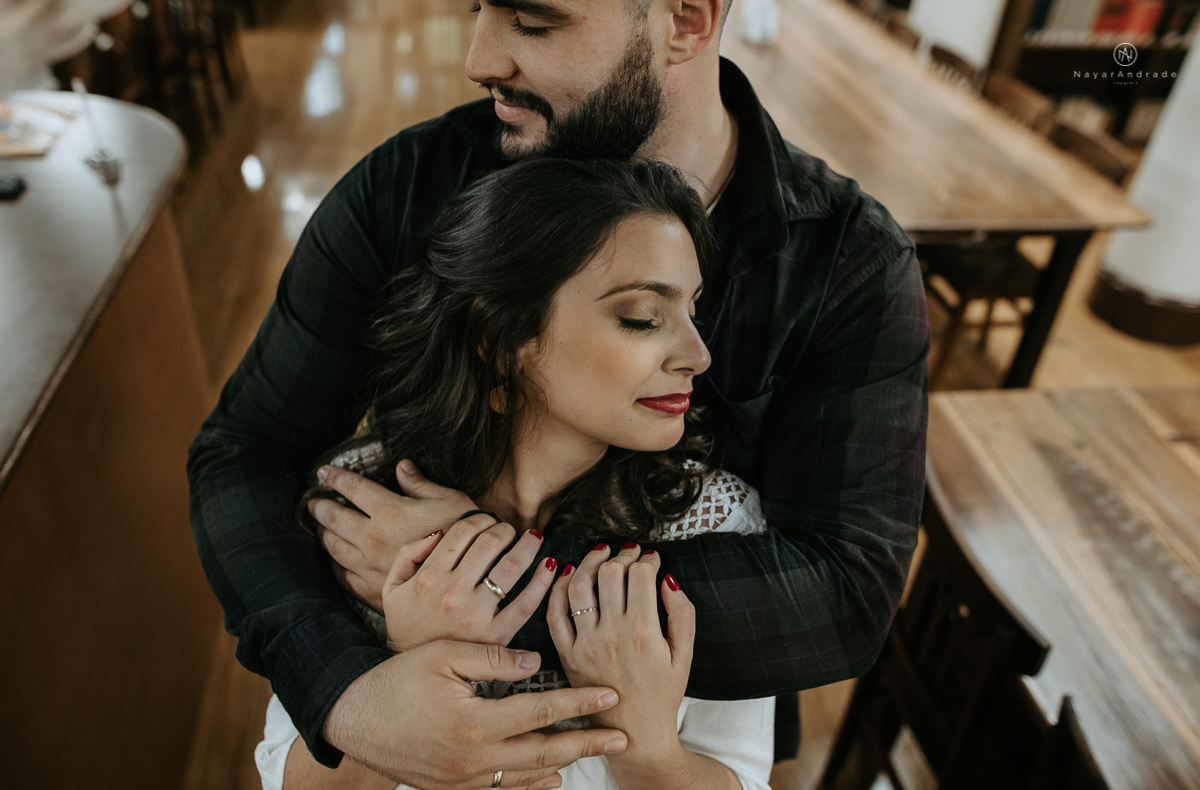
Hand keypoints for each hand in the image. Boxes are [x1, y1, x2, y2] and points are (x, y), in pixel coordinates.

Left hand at [310, 459, 475, 609]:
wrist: (473, 579)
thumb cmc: (465, 534)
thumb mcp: (449, 500)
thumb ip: (420, 485)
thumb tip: (402, 466)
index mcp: (389, 511)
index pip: (353, 488)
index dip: (336, 478)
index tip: (323, 472)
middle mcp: (373, 538)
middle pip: (335, 518)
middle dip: (321, 508)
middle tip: (313, 503)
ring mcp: (370, 566)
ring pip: (336, 548)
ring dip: (325, 535)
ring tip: (322, 529)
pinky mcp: (373, 589)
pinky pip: (345, 576)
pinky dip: (338, 566)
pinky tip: (337, 563)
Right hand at [323, 641, 628, 789]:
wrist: (352, 717)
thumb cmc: (396, 678)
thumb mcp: (444, 655)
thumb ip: (493, 658)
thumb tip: (537, 664)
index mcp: (475, 721)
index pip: (541, 711)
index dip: (579, 704)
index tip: (609, 695)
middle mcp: (474, 758)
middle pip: (545, 753)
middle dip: (586, 743)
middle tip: (622, 736)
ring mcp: (464, 779)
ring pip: (527, 777)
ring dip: (565, 765)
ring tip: (594, 753)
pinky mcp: (452, 788)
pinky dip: (531, 786)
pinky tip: (551, 779)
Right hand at [382, 513, 558, 651]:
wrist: (415, 672)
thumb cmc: (407, 626)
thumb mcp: (392, 588)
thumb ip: (408, 554)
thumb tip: (437, 532)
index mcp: (429, 576)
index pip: (462, 532)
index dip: (480, 519)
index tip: (488, 521)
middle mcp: (453, 592)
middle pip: (489, 543)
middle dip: (504, 529)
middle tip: (510, 530)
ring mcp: (476, 613)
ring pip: (511, 566)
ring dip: (527, 545)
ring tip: (533, 539)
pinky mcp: (496, 635)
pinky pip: (526, 602)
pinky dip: (542, 580)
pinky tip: (549, 566)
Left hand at [547, 543, 694, 756]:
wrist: (636, 734)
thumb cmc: (664, 694)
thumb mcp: (685, 654)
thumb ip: (682, 613)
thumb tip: (668, 578)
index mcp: (644, 632)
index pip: (640, 575)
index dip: (647, 559)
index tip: (652, 558)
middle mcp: (611, 634)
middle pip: (610, 574)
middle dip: (622, 555)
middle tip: (630, 553)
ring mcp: (585, 644)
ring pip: (579, 586)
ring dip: (590, 562)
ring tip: (601, 554)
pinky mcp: (567, 655)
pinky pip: (555, 614)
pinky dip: (558, 589)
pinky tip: (569, 574)